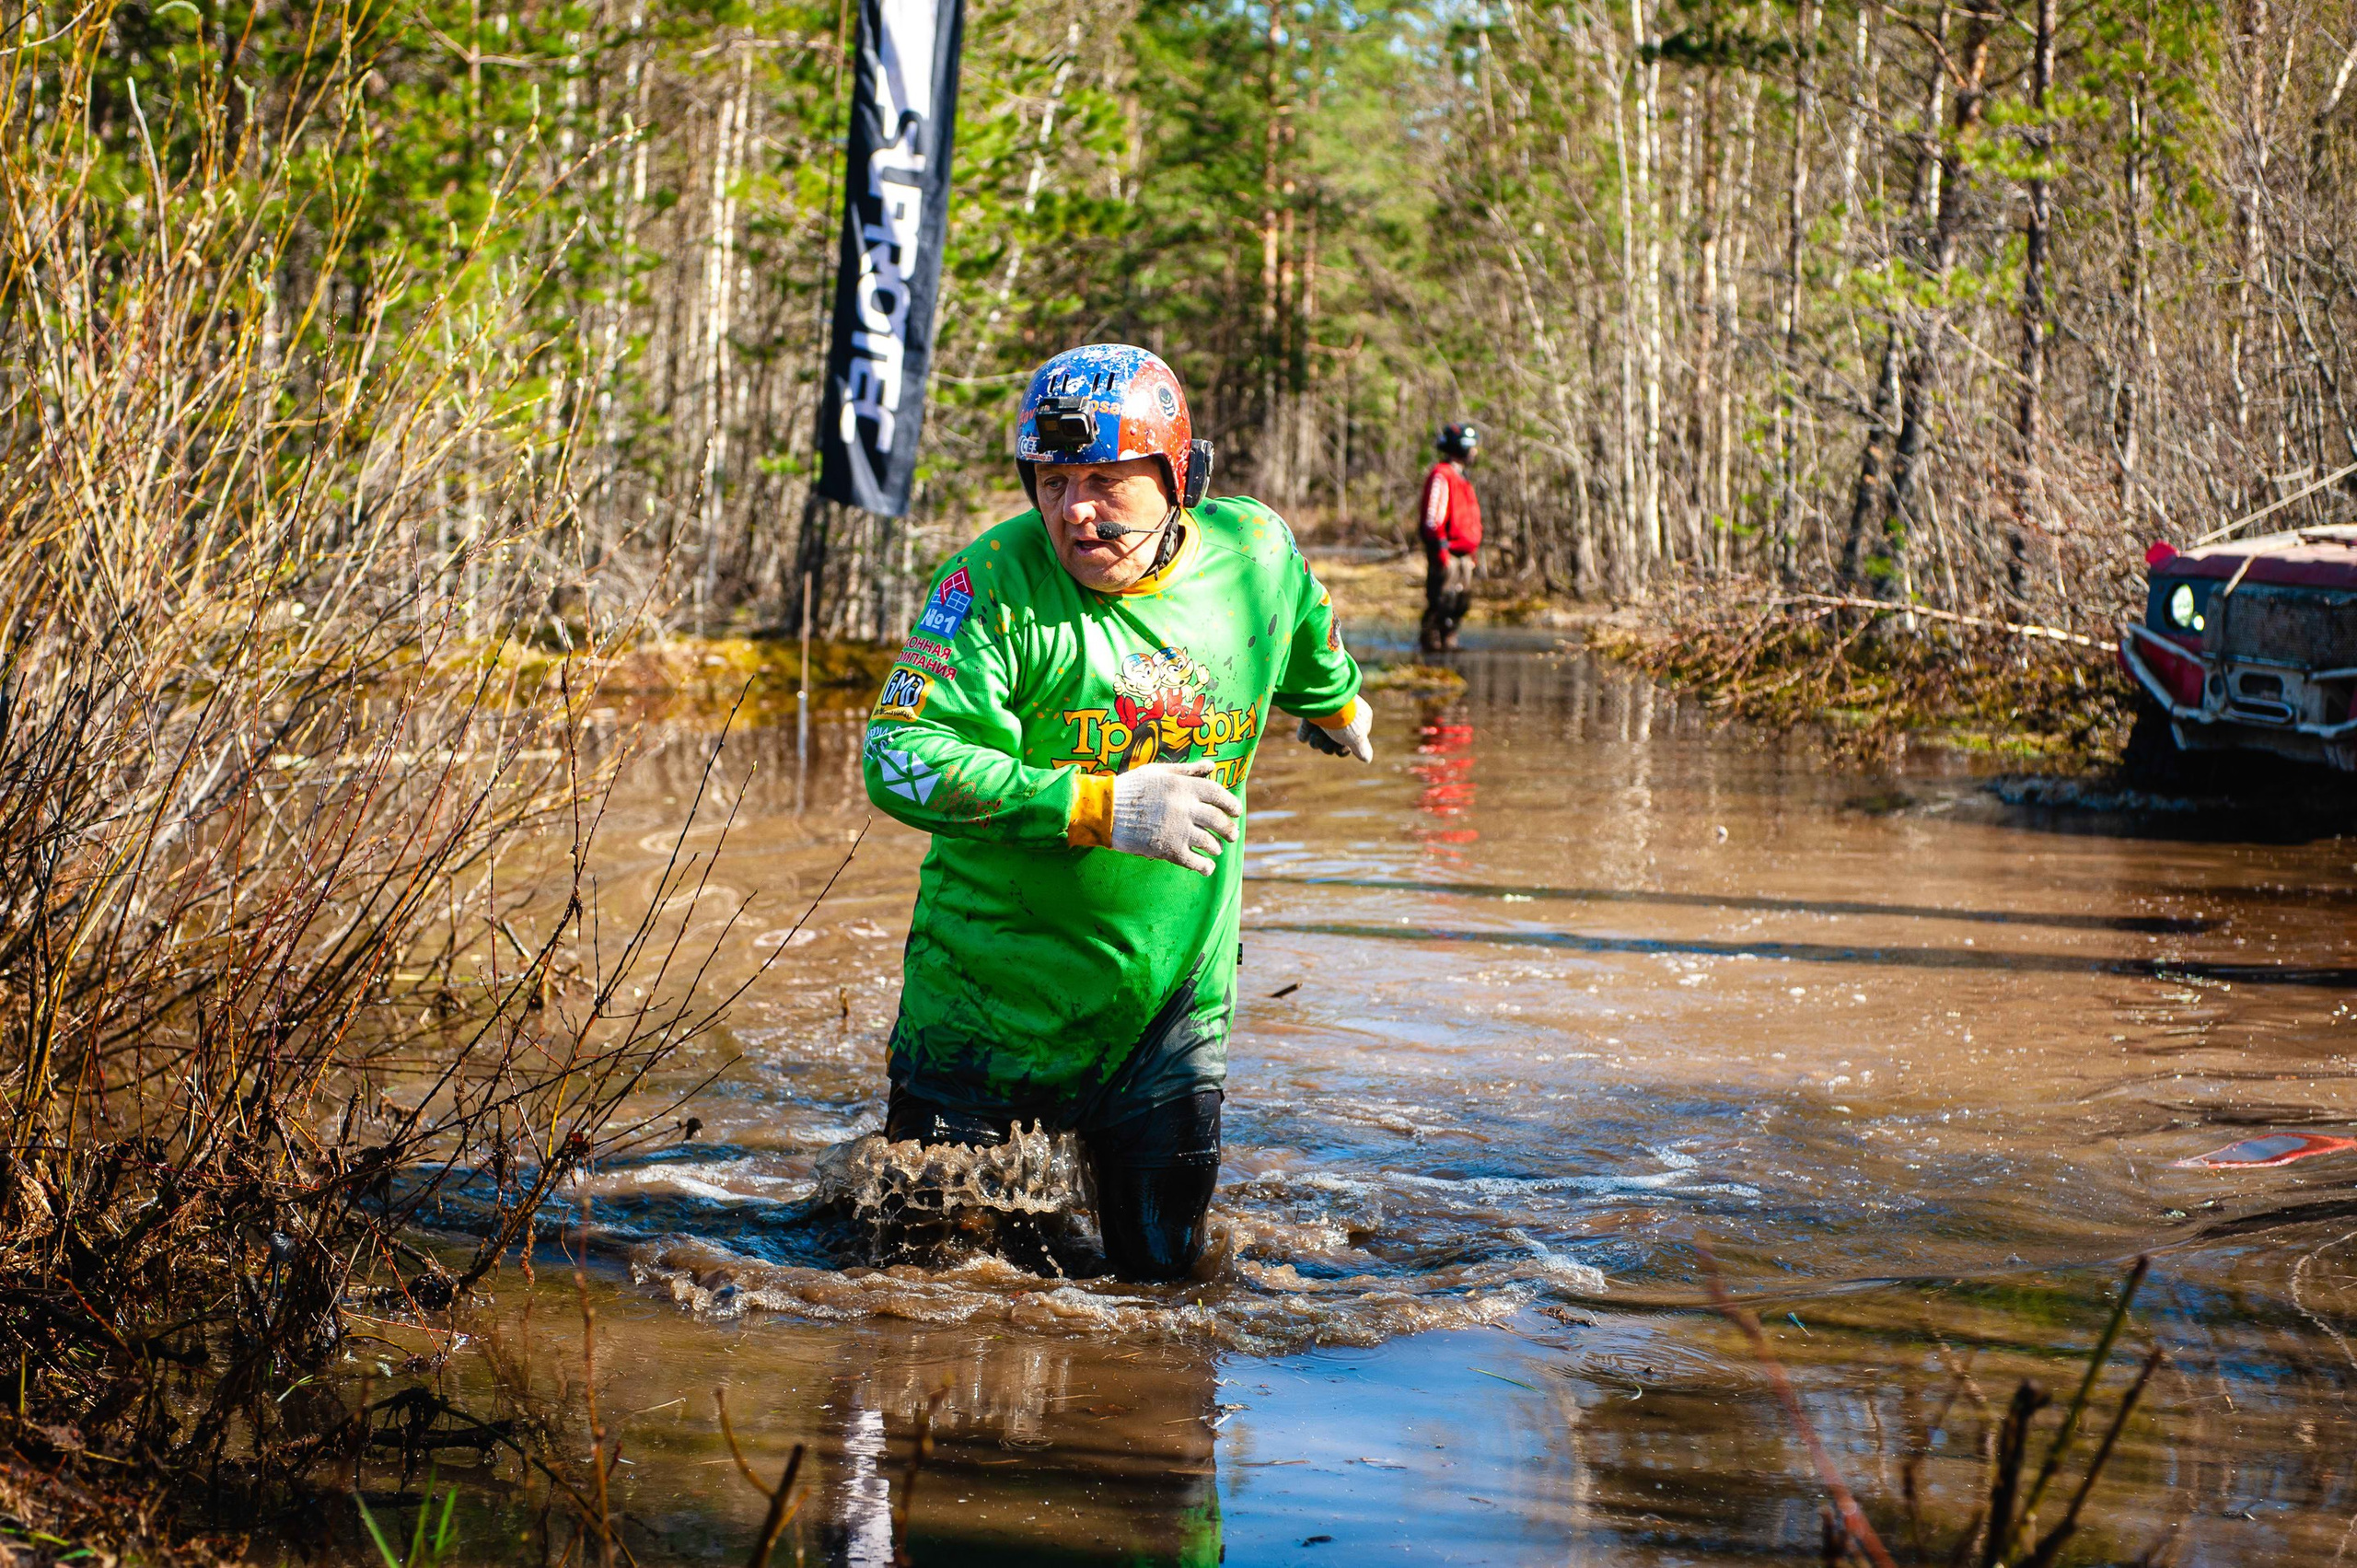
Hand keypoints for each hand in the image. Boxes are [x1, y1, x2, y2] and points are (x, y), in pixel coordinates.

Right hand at [1110, 761, 1242, 875]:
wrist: (1105, 811)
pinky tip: (1206, 867)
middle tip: (1232, 835)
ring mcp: (1179, 830)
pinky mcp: (1169, 850)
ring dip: (1216, 847)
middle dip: (1229, 829)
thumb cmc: (1130, 788)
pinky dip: (1205, 866)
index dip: (1231, 804)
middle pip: (1219, 820)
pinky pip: (1196, 862)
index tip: (1236, 811)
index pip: (1218, 794)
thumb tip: (1211, 765)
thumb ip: (1187, 770)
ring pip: (1210, 842)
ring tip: (1215, 849)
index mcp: (1184, 786)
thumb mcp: (1158, 771)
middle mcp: (1185, 807)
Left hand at [1296, 696, 1373, 763]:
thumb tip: (1367, 759)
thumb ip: (1362, 749)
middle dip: (1328, 746)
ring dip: (1317, 740)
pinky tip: (1306, 735)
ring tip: (1317, 735)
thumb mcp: (1357, 738)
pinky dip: (1305, 733)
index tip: (1342, 748)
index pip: (1354, 739)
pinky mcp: (1310, 712)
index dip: (1346, 747)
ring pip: (1320, 735)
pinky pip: (1307, 728)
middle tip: (1328, 742)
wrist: (1323, 700)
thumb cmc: (1344, 720)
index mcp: (1359, 718)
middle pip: (1335, 740)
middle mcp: (1342, 715)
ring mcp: (1325, 713)